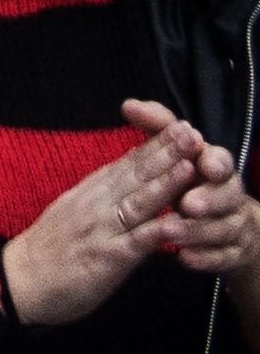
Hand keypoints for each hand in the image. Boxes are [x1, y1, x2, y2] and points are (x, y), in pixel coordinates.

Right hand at [1, 103, 206, 326]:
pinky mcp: (106, 258)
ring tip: (189, 165)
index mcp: (90, 193)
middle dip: (165, 153)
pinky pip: (134, 243)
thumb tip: (127, 180)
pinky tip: (176, 224)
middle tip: (189, 131)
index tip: (177, 126)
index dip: (154, 145)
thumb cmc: (49, 249)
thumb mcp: (72, 211)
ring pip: (138, 203)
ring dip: (165, 183)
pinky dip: (156, 232)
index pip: (126, 163)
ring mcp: (101, 230)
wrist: (19, 279)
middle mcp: (96, 205)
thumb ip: (101, 197)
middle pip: (135, 175)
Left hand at [161, 122, 259, 276]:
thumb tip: (128, 105)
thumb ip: (158, 128)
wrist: (227, 221)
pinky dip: (203, 257)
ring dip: (197, 231)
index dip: (215, 162)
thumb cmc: (193, 179)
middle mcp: (230, 195)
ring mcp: (235, 225)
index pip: (221, 161)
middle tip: (186, 203)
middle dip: (208, 199)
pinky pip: (222, 257)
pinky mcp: (232, 253)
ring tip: (171, 231)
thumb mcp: (179, 152)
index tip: (204, 163)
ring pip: (223, 229)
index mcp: (216, 167)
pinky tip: (183, 258)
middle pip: (227, 197)